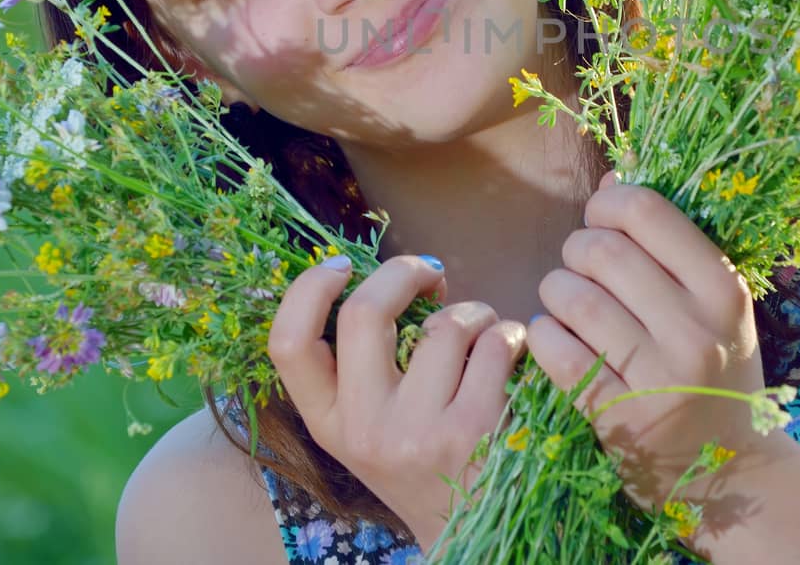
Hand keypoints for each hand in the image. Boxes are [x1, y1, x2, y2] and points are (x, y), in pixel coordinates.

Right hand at [267, 254, 527, 550]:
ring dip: (474, 312)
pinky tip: (510, 355)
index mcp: (329, 423)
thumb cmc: (427, 457)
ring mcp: (416, 433)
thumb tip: (403, 274)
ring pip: (445, 325)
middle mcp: (364, 430)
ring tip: (483, 333)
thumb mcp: (374, 423)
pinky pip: (492, 345)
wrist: (477, 533)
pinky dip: (508, 336)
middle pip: (364, 313)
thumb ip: (369, 361)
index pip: (288, 345)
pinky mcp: (472, 432)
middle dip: (402, 271)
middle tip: (429, 273)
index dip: (309, 290)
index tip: (341, 265)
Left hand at [527, 173, 767, 512]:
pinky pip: (555, 350)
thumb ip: (670, 242)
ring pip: (572, 297)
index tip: (602, 225)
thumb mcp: (713, 304)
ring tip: (567, 308)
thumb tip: (614, 177)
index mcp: (722, 289)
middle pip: (600, 251)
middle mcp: (696, 331)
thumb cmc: (713, 369)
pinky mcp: (618, 418)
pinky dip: (542, 336)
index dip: (607, 207)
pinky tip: (556, 340)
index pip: (646, 211)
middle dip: (575, 252)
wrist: (731, 470)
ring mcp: (658, 378)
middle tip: (581, 272)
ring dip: (555, 293)